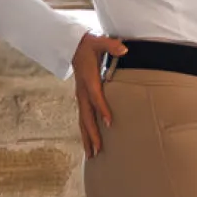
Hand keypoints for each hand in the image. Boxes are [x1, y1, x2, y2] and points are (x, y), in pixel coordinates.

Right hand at [73, 31, 124, 158]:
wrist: (72, 46)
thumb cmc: (88, 44)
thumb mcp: (99, 41)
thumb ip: (111, 45)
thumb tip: (123, 49)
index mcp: (88, 79)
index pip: (96, 96)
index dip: (102, 109)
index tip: (109, 122)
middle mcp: (82, 91)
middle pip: (86, 116)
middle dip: (92, 133)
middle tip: (98, 150)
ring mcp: (80, 96)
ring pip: (82, 121)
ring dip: (87, 137)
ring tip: (92, 155)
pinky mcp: (81, 99)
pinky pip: (83, 118)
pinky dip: (85, 132)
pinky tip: (89, 144)